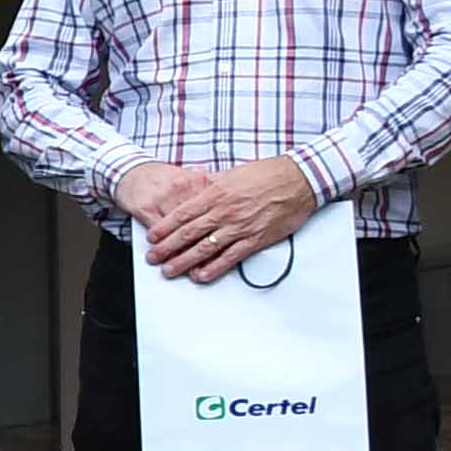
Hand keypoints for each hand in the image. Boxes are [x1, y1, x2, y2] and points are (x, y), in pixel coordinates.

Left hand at [129, 153, 322, 282]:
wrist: (299, 180)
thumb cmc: (267, 174)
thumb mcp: (232, 174)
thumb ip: (212, 185)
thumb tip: (195, 187)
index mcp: (216, 194)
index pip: (182, 215)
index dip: (164, 228)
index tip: (152, 238)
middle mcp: (224, 212)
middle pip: (188, 234)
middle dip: (167, 248)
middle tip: (153, 258)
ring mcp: (239, 227)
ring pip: (205, 249)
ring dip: (184, 262)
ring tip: (169, 270)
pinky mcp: (255, 239)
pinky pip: (230, 258)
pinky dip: (214, 268)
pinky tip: (200, 275)